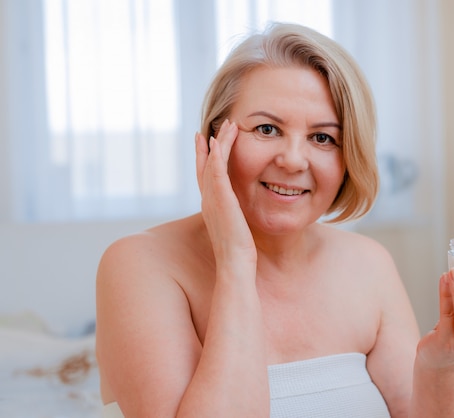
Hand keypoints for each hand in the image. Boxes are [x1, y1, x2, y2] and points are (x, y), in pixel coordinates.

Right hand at [195, 120, 255, 267]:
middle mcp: (208, 200)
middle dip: (209, 145)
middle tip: (214, 126)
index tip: (206, 140)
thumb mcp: (237, 229)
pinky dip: (216, 156)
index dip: (205, 157)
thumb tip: (242, 214)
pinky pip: (216, 172)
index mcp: (212, 206)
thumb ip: (236, 217)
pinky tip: (219, 142)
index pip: (206, 176)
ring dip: (219, 143)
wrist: (236, 264)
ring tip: (227, 125)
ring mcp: (212, 199)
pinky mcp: (221, 200)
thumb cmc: (239, 253)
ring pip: (212, 164)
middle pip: (206, 165)